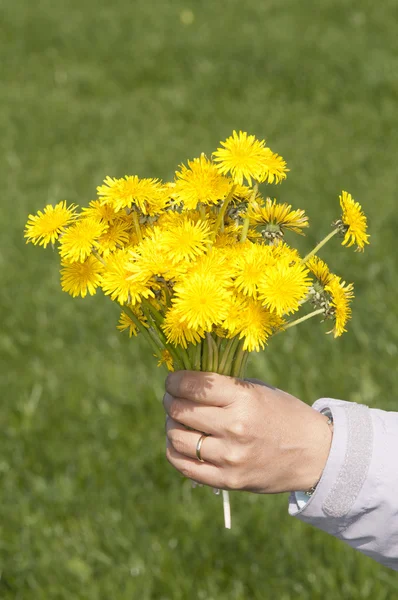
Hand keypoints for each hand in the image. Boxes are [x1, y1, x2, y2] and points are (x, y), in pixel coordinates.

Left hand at [163, 371, 332, 493]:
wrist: (315, 454)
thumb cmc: (283, 413)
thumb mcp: (257, 390)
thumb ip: (223, 387)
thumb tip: (183, 382)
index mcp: (244, 399)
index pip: (193, 385)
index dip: (174, 380)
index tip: (172, 380)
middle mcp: (235, 427)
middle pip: (180, 411)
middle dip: (170, 400)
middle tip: (172, 397)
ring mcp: (230, 457)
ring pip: (177, 438)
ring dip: (171, 425)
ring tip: (176, 420)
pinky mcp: (228, 480)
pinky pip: (185, 466)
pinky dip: (174, 451)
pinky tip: (179, 442)